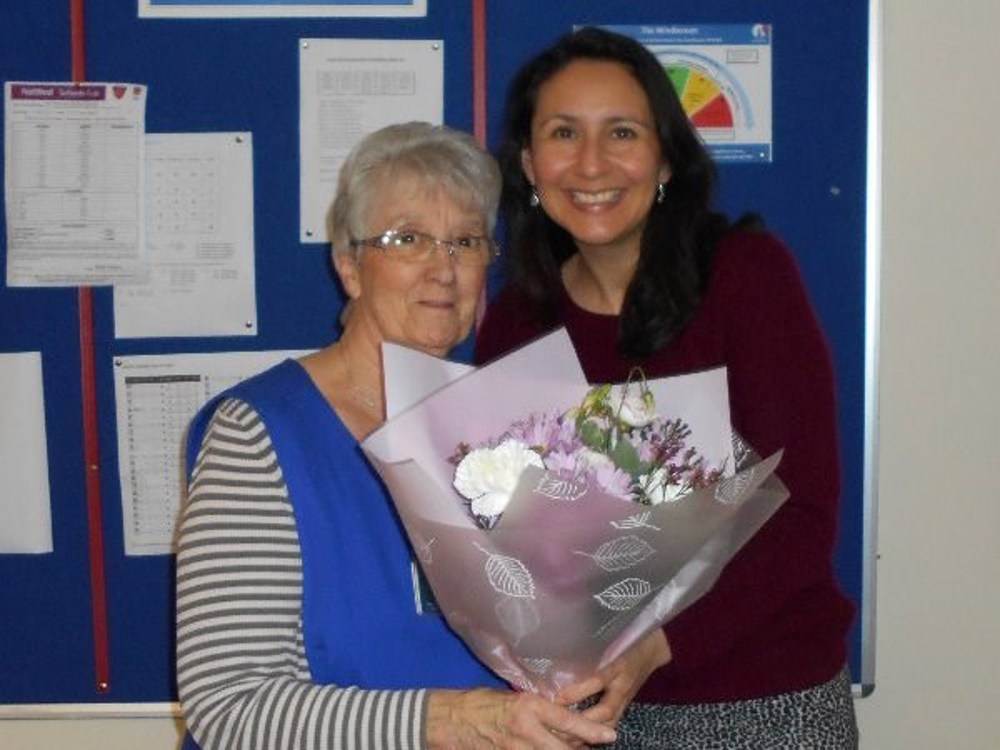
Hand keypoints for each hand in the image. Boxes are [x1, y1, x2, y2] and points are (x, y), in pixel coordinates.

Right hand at [426, 687, 616, 748]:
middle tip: (595, 744)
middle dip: (581, 748)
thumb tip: (559, 714)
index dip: (591, 730)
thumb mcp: (511, 698)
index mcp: (528, 707)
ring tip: (575, 749)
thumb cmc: (478, 703)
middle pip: (564, 749)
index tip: (610, 735)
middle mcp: (525, 731)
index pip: (567, 721)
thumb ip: (535, 709)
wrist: (448, 721)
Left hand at [556, 630, 670, 727]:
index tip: (556, 698)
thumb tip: (554, 653)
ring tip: (564, 737)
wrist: (650, 648)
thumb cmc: (623, 638)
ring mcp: (625, 698)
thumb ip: (584, 646)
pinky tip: (578, 739)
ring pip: (609, 721)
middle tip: (556, 725)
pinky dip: (595, 733)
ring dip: (588, 731)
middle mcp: (623, 685)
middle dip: (581, 721)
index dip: (577, 692)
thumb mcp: (606, 638)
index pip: (598, 680)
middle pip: (605, 710)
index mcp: (618, 664)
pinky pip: (611, 723)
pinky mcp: (625, 705)